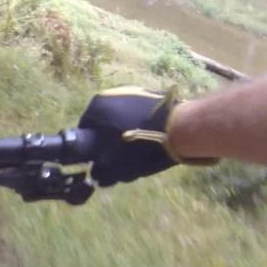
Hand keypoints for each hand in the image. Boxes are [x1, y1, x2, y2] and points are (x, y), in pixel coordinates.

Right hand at [79, 86, 211, 185]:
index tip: (101, 161)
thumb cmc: (140, 146)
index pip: (84, 130)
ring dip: (126, 132)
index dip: (91, 148)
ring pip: (122, 118)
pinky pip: (139, 113)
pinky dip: (142, 125)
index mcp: (96, 106)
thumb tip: (97, 176)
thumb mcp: (116, 166)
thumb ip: (101, 172)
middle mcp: (111, 93)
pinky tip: (152, 139)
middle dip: (110, 140)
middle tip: (121, 158)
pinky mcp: (152, 94)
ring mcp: (134, 90)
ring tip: (140, 150)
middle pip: (104, 123)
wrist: (181, 129)